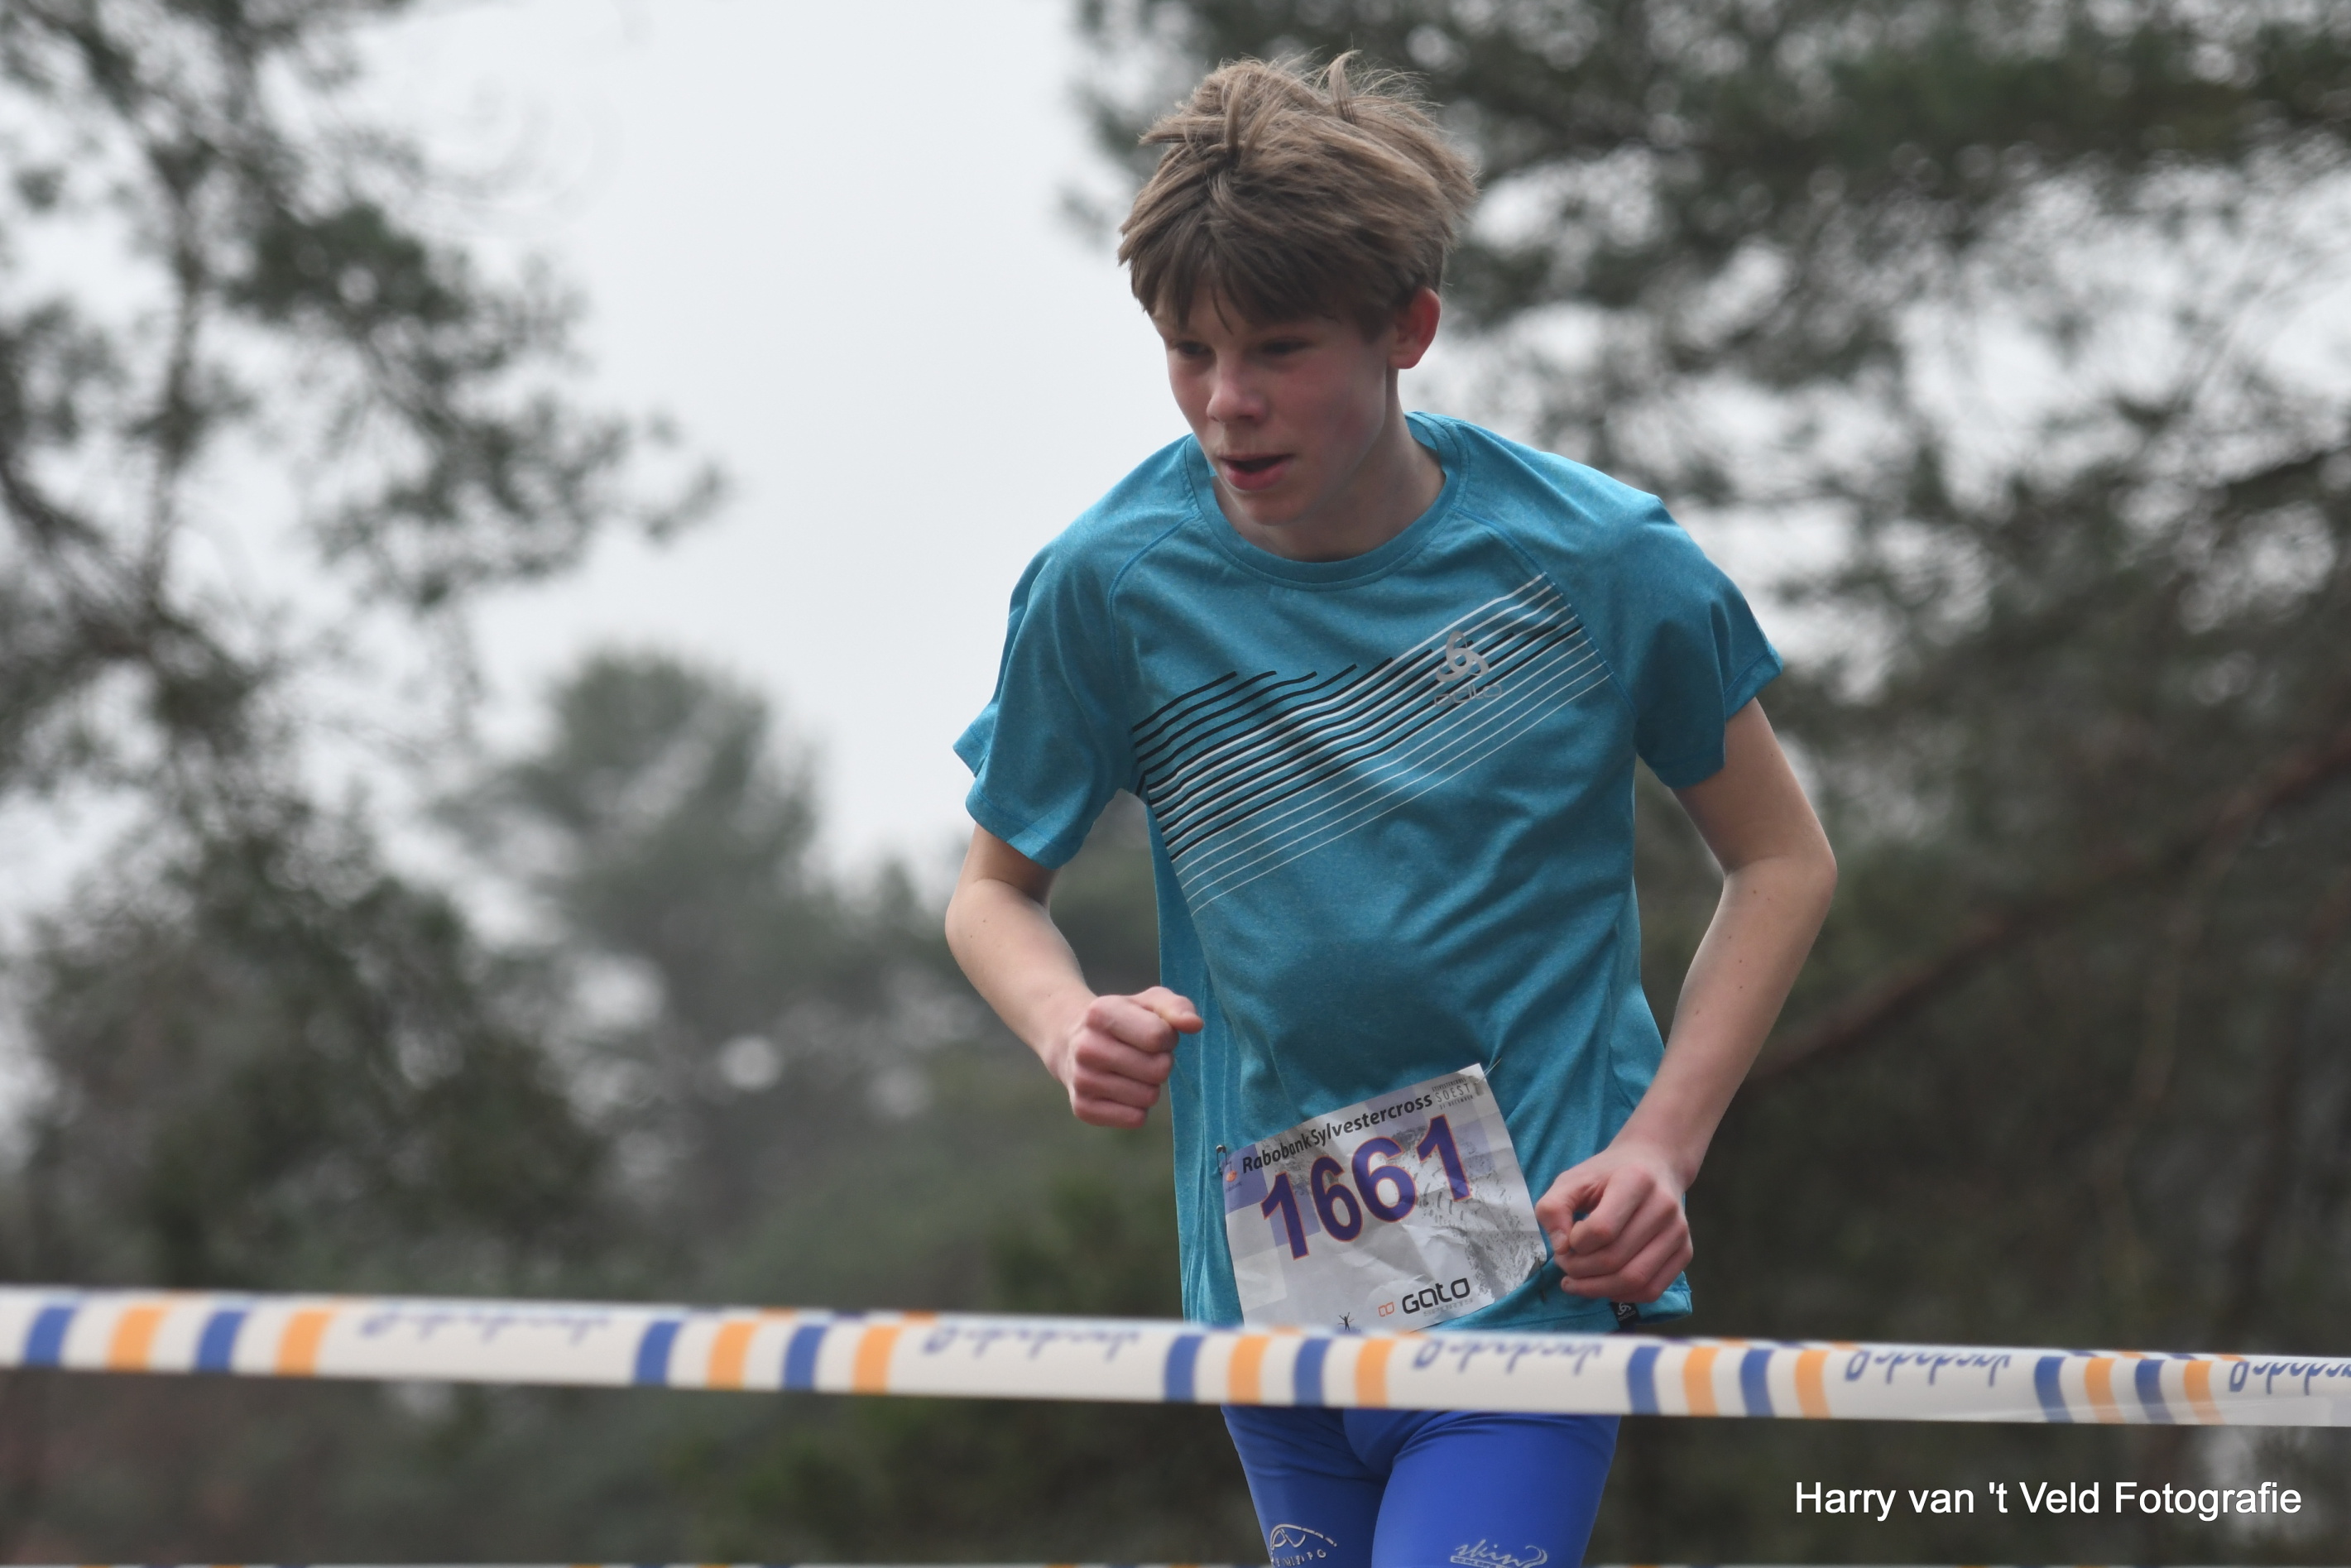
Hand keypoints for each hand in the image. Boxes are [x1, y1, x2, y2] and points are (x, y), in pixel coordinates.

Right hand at [1042, 986, 1202, 1128]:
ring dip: (1150, 1086)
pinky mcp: (1082, 1108)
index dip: (1167, 1038)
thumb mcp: (1149, 1003)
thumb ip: (1177, 1007)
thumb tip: (1195, 1025)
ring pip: (1148, 1097)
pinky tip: (1123, 1089)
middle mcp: (1086, 1047)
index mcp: (1100, 1013)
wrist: (1071, 1041)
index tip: (1155, 1034)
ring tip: (1132, 1071)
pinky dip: (1138, 1108)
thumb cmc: (1124, 1020)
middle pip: (1157, 1070)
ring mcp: (1081, 1080)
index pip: (1158, 1036)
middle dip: (1161, 1063)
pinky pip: (1135, 1119)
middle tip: (1145, 1055)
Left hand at [1534, 1139, 1691, 1304]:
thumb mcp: (1572, 1180)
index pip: (1602, 1229)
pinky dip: (1622, 1296)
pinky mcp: (1685, 1251)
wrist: (1653, 1165)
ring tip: (1576, 1282)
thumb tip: (1562, 1248)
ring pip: (1635, 1279)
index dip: (1575, 1243)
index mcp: (1635, 1180)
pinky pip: (1652, 1290)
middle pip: (1615, 1259)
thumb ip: (1554, 1208)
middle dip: (1580, 1271)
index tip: (1566, 1240)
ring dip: (1597, 1289)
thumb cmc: (1607, 1175)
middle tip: (1565, 1265)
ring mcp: (1678, 1231)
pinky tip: (1603, 1286)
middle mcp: (1663, 1206)